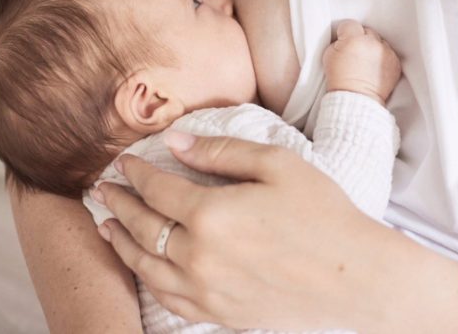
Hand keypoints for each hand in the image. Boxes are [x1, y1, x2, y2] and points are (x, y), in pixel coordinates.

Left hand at [93, 135, 392, 330]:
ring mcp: (206, 291)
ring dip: (120, 243)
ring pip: (145, 266)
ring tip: (106, 227)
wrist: (355, 276)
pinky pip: (167, 298)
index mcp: (212, 213)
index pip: (157, 188)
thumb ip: (222, 151)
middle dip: (119, 204)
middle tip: (102, 190)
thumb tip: (177, 141)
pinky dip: (146, 279)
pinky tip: (143, 267)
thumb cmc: (323, 213)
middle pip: (142, 226)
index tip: (124, 162)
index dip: (136, 172)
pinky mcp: (219, 315)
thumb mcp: (278, 164)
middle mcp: (199, 256)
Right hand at [323, 20, 401, 103]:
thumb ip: (338, 41)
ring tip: (366, 61)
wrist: (355, 99)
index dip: (344, 33)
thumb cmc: (339, 79)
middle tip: (355, 52)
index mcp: (354, 39)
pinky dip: (382, 57)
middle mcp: (372, 43)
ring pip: (379, 40)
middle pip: (367, 30)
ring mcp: (386, 52)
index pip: (350, 24)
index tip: (343, 40)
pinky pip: (389, 52)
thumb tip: (344, 37)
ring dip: (373, 47)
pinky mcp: (395, 62)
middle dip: (360, 38)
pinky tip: (374, 67)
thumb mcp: (328, 55)